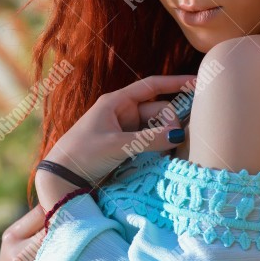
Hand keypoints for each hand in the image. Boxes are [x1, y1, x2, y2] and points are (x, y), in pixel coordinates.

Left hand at [35, 74, 194, 211]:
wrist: (61, 178)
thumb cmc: (82, 154)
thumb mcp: (116, 146)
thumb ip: (148, 140)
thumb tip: (178, 135)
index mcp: (117, 102)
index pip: (153, 86)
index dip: (175, 83)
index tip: (198, 83)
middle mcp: (123, 112)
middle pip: (159, 110)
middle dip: (170, 122)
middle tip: (177, 140)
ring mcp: (126, 130)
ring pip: (156, 127)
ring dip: (166, 136)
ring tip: (174, 149)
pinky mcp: (127, 146)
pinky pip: (151, 141)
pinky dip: (160, 146)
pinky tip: (167, 154)